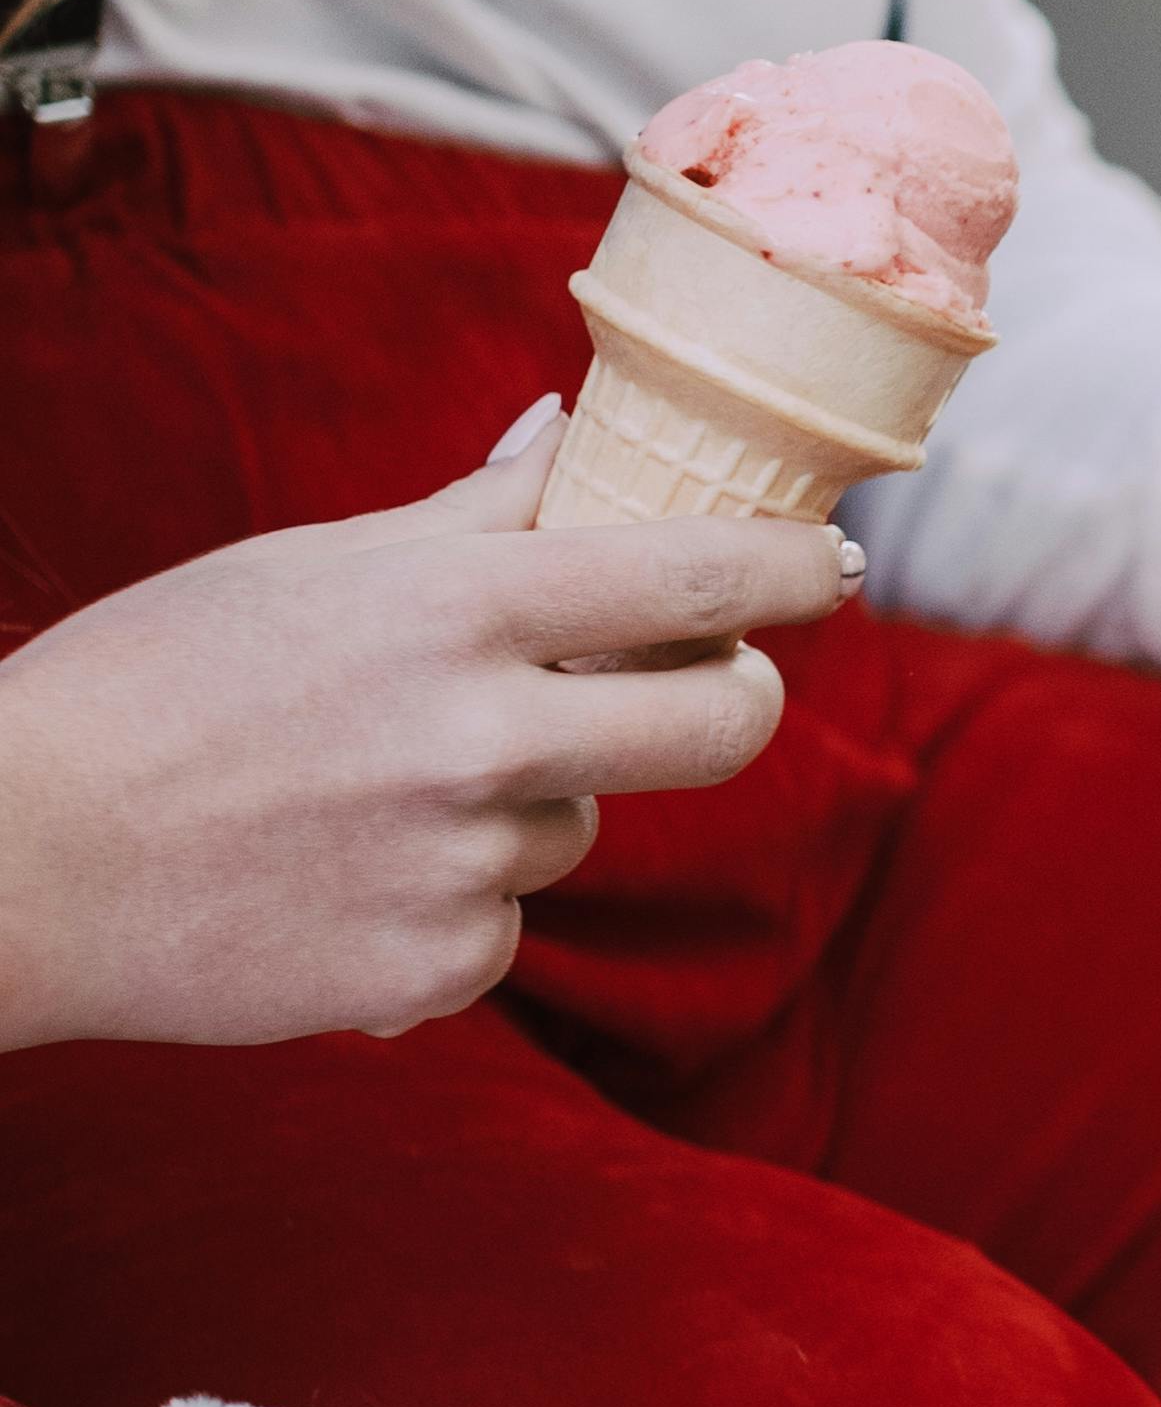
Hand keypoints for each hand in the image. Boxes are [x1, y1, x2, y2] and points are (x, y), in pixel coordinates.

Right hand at [0, 411, 853, 1052]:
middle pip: (724, 726)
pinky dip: (448, 908)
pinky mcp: (431, 971)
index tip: (833, 567)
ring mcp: (460, 863)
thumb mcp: (307, 569)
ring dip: (525, 805)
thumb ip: (465, 519)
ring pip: (580, 824)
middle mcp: (476, 735)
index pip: (692, 578)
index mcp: (451, 608)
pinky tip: (339, 879)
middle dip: (737, 700)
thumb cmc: (154, 687)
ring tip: (373, 793)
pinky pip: (504, 930)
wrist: (24, 856)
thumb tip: (564, 436)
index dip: (791, 573)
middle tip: (706, 689)